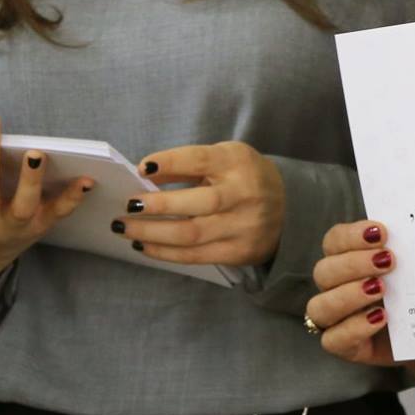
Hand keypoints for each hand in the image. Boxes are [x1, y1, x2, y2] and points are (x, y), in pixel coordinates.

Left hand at [115, 142, 285, 266]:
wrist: (289, 208)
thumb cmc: (244, 178)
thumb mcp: (223, 158)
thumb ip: (186, 165)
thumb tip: (144, 175)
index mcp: (237, 162)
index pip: (199, 160)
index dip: (169, 162)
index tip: (141, 168)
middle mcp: (243, 194)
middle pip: (195, 203)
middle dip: (156, 206)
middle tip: (127, 207)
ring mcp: (243, 226)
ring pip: (191, 234)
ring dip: (152, 233)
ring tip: (125, 228)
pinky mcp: (239, 252)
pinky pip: (196, 256)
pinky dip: (165, 253)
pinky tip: (144, 246)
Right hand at [306, 218, 398, 365]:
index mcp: (347, 258)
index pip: (334, 241)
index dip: (352, 235)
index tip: (382, 233)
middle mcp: (335, 287)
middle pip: (323, 271)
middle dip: (353, 264)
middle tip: (388, 261)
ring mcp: (337, 319)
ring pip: (318, 306)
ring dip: (349, 295)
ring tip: (382, 290)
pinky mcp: (345, 346)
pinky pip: (332, 340)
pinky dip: (354, 328)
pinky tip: (380, 318)